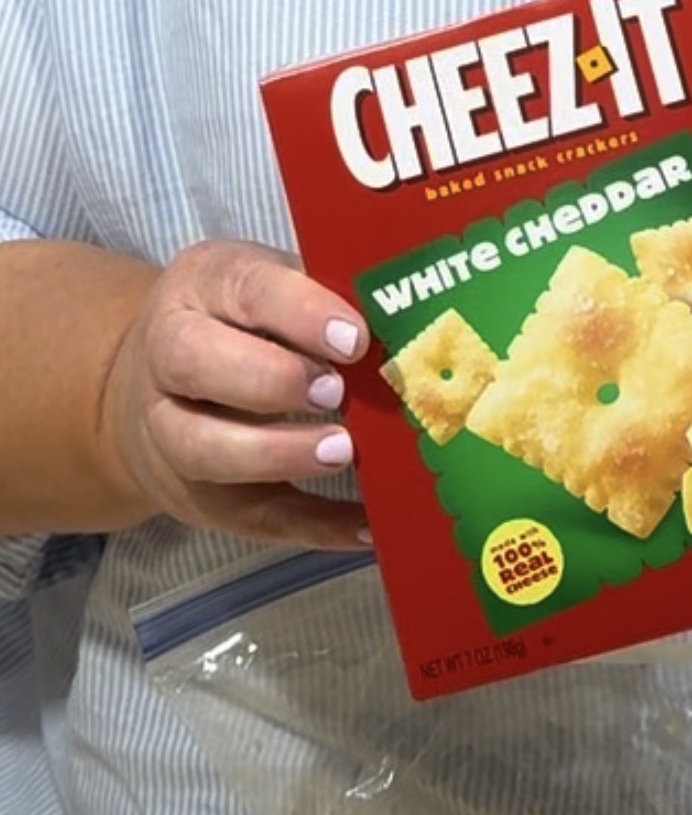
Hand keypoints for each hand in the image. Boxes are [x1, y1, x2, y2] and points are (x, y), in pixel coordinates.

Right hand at [101, 240, 370, 547]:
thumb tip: (409, 327)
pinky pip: (256, 518)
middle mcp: (168, 357)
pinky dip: (318, 526)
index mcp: (201, 288)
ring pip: (203, 447)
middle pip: (193, 360)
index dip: (298, 313)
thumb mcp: (272, 291)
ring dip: (277, 454)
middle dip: (271, 379)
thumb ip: (326, 301)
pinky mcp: (203, 497)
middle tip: (336, 394)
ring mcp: (171, 432)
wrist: (159, 385)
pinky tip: (370, 526)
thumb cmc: (243, 329)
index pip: (242, 288)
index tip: (354, 339)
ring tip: (342, 452)